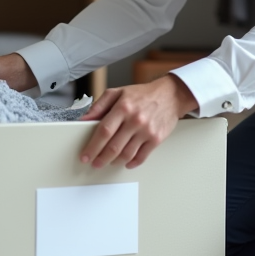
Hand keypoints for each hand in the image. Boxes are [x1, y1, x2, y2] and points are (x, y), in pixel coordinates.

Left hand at [78, 74, 198, 168]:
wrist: (171, 95)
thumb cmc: (142, 94)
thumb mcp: (118, 92)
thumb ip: (99, 106)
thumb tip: (83, 120)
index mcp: (123, 107)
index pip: (104, 131)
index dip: (92, 146)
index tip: (85, 155)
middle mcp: (135, 120)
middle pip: (114, 146)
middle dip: (101, 158)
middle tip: (95, 163)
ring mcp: (147, 130)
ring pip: (126, 154)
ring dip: (114, 162)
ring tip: (108, 162)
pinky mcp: (157, 139)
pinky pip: (141, 157)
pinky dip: (132, 163)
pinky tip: (125, 162)